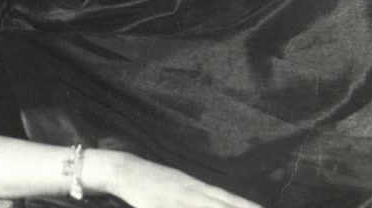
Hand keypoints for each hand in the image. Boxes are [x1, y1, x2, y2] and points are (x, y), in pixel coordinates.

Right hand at [95, 151, 261, 207]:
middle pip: (223, 203)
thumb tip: (220, 200)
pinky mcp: (161, 205)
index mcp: (196, 185)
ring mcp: (177, 199)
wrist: (124, 169)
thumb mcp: (179, 184)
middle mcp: (191, 191)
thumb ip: (198, 194)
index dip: (248, 206)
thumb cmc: (153, 180)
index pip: (229, 198)